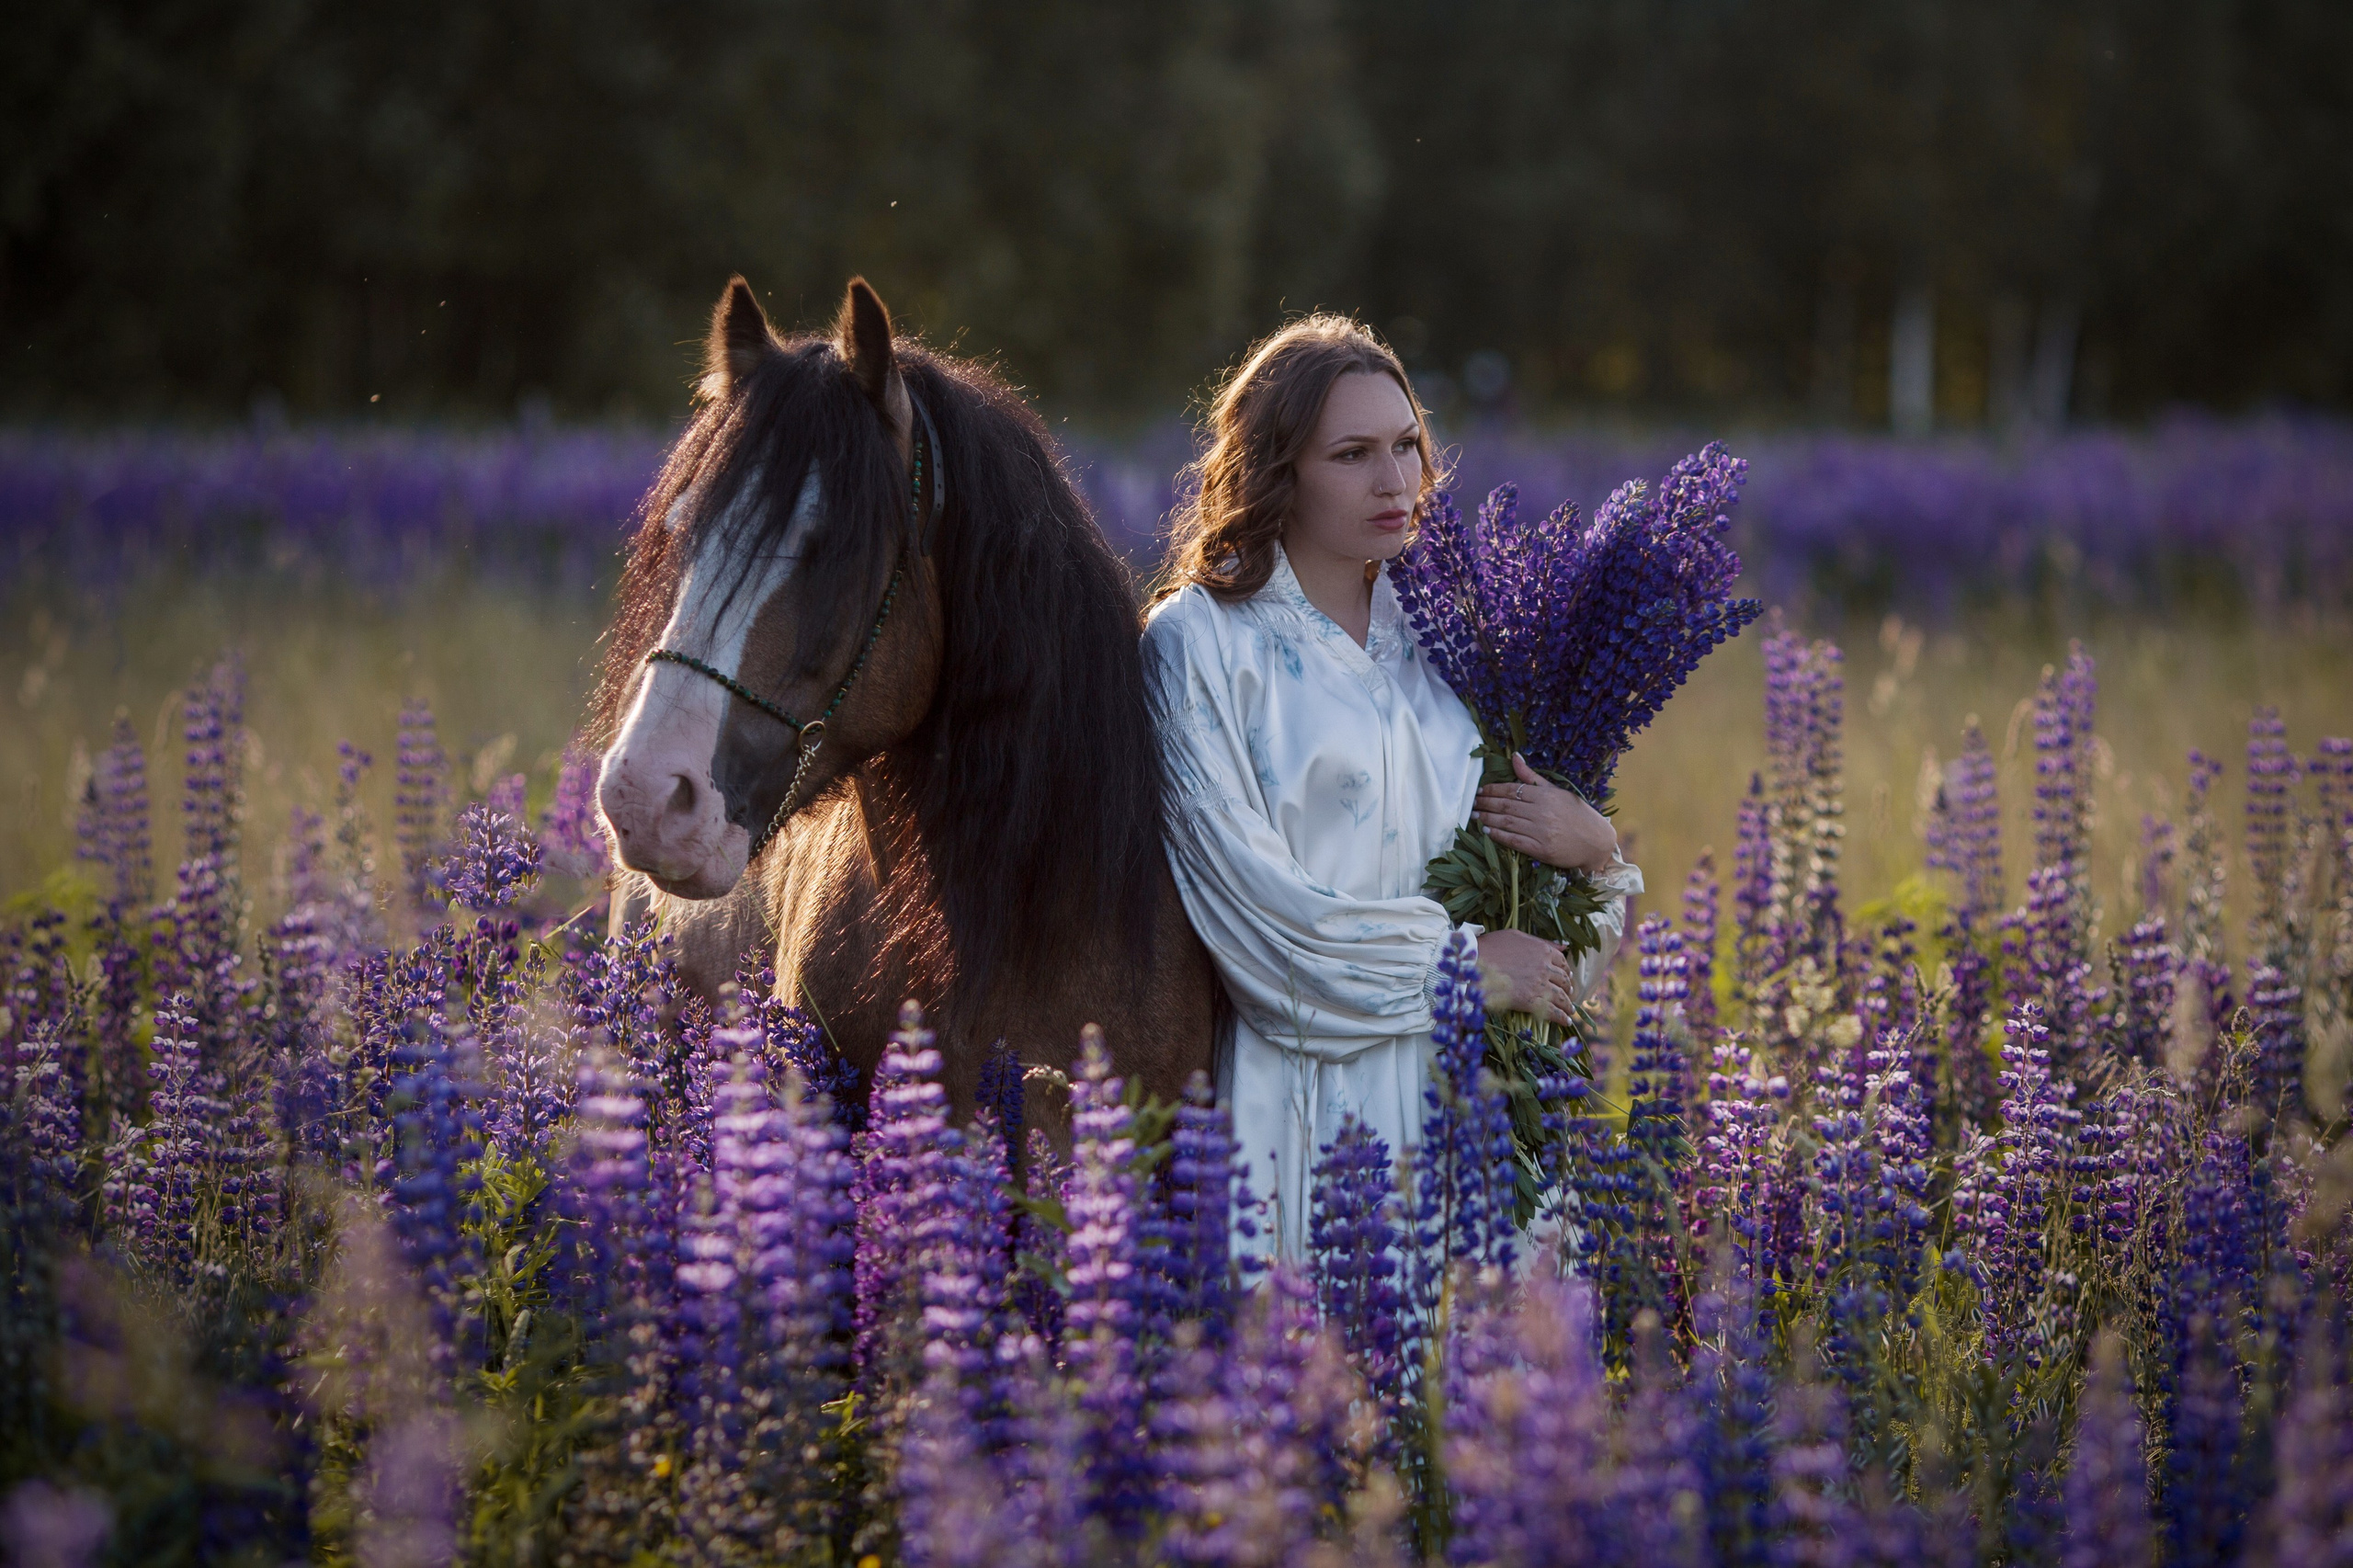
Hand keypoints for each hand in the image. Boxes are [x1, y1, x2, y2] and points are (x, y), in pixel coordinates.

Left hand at [1474, 752, 1616, 872]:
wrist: (1597, 842)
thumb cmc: (1577, 815)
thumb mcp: (1557, 791)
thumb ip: (1533, 777)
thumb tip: (1514, 756)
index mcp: (1546, 795)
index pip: (1512, 790)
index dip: (1493, 790)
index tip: (1480, 790)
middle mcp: (1542, 812)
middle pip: (1506, 806)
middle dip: (1485, 804)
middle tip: (1472, 803)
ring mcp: (1542, 832)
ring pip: (1506, 823)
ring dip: (1487, 819)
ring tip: (1474, 817)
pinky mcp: (1542, 850)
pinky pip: (1514, 841)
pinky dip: (1498, 836)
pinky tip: (1487, 832)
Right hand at [1475, 928, 1577, 1025]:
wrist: (1474, 962)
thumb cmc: (1492, 946)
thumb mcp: (1517, 936)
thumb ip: (1542, 942)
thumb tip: (1564, 946)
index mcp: (1543, 951)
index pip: (1562, 962)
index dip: (1565, 970)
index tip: (1566, 976)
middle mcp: (1545, 968)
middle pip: (1563, 980)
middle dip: (1567, 988)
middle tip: (1568, 993)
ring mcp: (1539, 985)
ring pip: (1561, 997)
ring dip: (1567, 1005)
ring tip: (1570, 1011)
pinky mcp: (1530, 1001)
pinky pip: (1552, 1011)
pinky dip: (1562, 1017)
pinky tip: (1565, 1021)